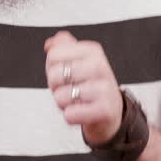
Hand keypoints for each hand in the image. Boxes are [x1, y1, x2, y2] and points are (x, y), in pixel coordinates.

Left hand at [44, 31, 124, 145]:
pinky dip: (71, 116)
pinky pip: (70, 114)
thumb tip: (50, 44)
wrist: (110, 110)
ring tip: (77, 100)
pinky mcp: (105, 110)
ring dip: (63, 103)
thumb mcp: (77, 61)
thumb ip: (62, 47)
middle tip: (71, 88)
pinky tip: (82, 111)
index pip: (53, 55)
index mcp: (92, 50)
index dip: (52, 67)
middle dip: (55, 87)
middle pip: (54, 75)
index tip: (66, 73)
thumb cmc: (89, 85)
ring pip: (60, 96)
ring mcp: (104, 88)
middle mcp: (100, 66)